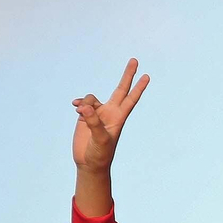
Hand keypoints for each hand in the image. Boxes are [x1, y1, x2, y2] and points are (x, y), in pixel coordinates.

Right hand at [72, 58, 149, 172]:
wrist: (89, 162)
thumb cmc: (100, 154)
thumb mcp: (100, 139)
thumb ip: (93, 122)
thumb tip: (85, 107)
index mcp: (119, 117)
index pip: (131, 99)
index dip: (138, 88)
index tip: (147, 76)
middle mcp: (110, 112)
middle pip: (120, 89)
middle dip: (127, 75)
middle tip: (135, 60)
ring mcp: (98, 113)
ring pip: (93, 98)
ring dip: (86, 101)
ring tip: (80, 112)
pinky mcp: (85, 116)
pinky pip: (83, 104)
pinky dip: (79, 104)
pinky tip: (75, 107)